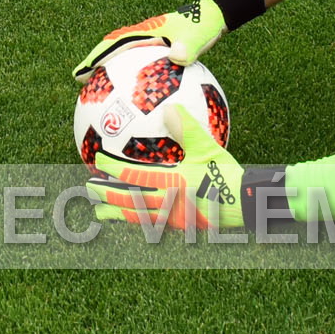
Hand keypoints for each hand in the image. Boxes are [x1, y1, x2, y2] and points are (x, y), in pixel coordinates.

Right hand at [72, 0, 224, 79]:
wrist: (213, 16)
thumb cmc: (204, 25)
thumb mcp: (197, 36)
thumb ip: (187, 45)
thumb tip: (176, 56)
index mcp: (146, 31)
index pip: (115, 45)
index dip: (96, 58)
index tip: (81, 73)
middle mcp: (143, 35)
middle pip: (112, 50)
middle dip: (94, 63)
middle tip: (79, 82)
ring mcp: (149, 42)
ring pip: (122, 56)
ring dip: (109, 69)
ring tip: (98, 90)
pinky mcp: (157, 49)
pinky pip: (137, 64)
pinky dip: (129, 76)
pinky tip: (133, 96)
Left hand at [88, 104, 244, 230]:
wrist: (246, 204)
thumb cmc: (227, 174)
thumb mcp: (208, 148)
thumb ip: (187, 128)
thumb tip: (169, 107)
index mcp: (172, 183)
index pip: (134, 177)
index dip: (113, 169)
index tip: (97, 160)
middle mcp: (168, 204)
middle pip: (129, 202)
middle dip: (107, 196)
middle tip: (88, 190)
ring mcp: (173, 218)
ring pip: (137, 217)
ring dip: (117, 214)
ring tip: (100, 213)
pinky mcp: (180, 226)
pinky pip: (150, 224)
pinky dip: (135, 221)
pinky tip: (131, 218)